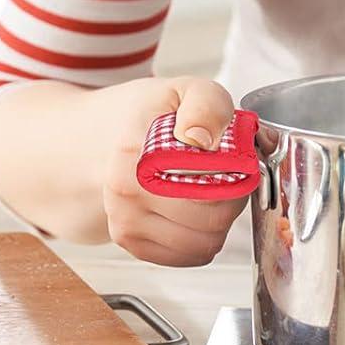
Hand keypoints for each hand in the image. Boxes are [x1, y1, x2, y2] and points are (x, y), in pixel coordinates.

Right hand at [97, 75, 248, 265]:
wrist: (104, 139)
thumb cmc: (152, 116)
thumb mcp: (185, 90)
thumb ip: (206, 104)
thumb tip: (202, 140)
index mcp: (137, 150)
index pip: (211, 182)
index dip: (240, 171)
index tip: (237, 156)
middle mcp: (126, 191)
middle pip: (213, 217)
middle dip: (235, 196)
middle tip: (231, 174)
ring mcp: (125, 221)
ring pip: (206, 242)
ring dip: (222, 220)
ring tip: (213, 190)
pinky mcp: (132, 243)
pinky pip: (191, 255)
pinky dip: (205, 237)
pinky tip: (196, 210)